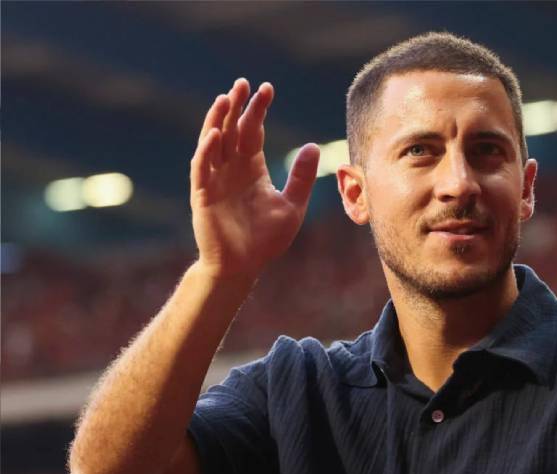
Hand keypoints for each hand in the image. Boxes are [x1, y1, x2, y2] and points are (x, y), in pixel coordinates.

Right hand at [190, 78, 320, 279]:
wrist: (243, 267)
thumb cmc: (265, 239)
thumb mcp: (292, 206)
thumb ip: (301, 177)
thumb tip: (313, 146)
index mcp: (253, 169)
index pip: (254, 132)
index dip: (258, 110)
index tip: (267, 89)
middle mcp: (232, 169)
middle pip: (233, 130)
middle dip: (237, 107)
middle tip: (244, 83)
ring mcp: (215, 180)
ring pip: (214, 142)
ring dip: (218, 120)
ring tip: (226, 98)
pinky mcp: (203, 194)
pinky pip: (203, 168)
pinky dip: (207, 151)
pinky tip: (215, 134)